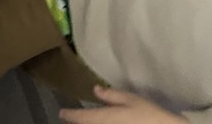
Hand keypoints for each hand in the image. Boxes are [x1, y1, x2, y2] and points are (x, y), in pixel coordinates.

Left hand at [60, 87, 186, 123]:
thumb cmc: (150, 115)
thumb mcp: (132, 100)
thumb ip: (112, 96)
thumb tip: (95, 90)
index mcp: (104, 118)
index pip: (82, 117)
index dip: (70, 114)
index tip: (62, 112)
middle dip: (78, 122)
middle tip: (73, 117)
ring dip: (89, 123)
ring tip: (87, 119)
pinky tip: (103, 122)